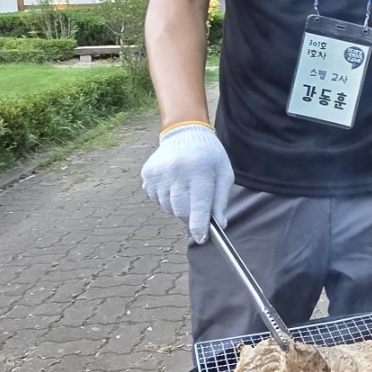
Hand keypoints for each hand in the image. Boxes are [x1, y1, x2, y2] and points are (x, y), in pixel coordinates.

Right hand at [141, 123, 234, 243]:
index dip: (199, 226)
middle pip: (181, 210)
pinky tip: (173, 182)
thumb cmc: (209, 156)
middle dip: (190, 217)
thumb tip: (220, 225)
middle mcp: (177, 172)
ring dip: (178, 205)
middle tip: (197, 210)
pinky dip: (166, 197)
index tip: (202, 238)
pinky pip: (156, 198)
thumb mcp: (223, 174)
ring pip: (168, 206)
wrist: (185, 133)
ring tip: (185, 187)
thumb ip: (221, 200)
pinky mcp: (148, 174)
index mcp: (199, 171)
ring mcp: (159, 173)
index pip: (198, 205)